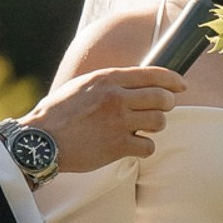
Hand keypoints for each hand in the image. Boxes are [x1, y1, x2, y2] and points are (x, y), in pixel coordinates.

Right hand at [22, 66, 185, 170]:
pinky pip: (149, 146)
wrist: (41, 140)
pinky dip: (144, 148)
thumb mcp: (83, 85)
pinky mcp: (118, 146)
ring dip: (155, 126)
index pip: (154, 74)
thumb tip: (138, 81)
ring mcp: (118, 122)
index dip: (173, 80)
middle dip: (166, 105)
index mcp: (108, 79)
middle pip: (163, 98)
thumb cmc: (60, 112)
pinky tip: (133, 146)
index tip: (182, 86)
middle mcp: (116, 98)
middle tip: (158, 110)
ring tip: (141, 128)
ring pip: (160, 121)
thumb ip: (110, 82)